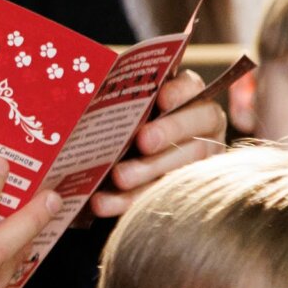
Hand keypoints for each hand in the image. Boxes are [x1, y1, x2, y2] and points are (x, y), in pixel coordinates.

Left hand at [86, 68, 226, 218]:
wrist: (115, 161)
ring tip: (119, 177)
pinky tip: (104, 202)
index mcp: (187, 99)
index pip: (192, 89)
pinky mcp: (177, 193)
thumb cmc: (118, 121)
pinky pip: (157, 199)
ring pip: (179, 168)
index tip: (162, 97)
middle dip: (167, 133)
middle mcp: (200, 130)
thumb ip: (118, 96)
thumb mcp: (120, 106)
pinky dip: (128, 201)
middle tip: (143, 141)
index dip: (180, 92)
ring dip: (147, 172)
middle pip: (192, 129)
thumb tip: (88, 84)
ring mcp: (195, 163)